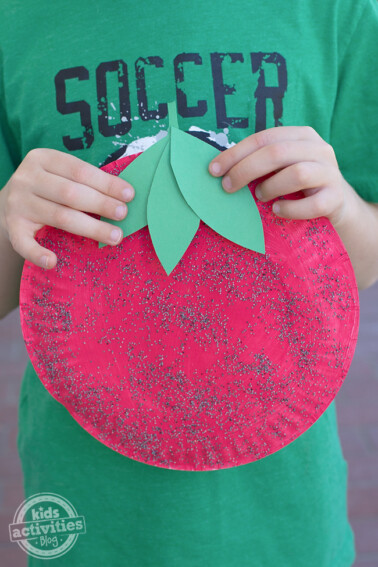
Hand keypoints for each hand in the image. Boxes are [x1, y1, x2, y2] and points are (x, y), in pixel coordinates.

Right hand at [0, 148, 134, 268]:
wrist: (5, 203)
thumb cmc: (47, 189)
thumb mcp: (60, 174)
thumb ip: (85, 181)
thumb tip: (125, 196)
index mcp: (42, 159)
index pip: (79, 171)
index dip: (106, 183)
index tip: (129, 195)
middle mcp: (27, 179)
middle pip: (71, 193)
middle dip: (101, 204)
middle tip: (123, 214)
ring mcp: (17, 203)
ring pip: (59, 217)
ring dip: (91, 229)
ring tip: (115, 236)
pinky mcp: (12, 227)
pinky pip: (24, 244)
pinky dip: (37, 254)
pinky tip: (52, 262)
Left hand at [208, 126, 350, 226]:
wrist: (336, 205)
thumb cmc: (298, 185)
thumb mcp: (281, 167)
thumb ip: (259, 163)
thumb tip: (219, 170)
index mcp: (301, 136)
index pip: (263, 138)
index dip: (235, 153)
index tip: (213, 170)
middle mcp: (319, 149)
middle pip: (277, 153)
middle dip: (245, 170)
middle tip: (227, 187)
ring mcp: (330, 173)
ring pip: (297, 174)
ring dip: (271, 187)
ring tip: (260, 197)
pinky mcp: (336, 197)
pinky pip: (313, 204)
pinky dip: (291, 209)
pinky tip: (277, 210)